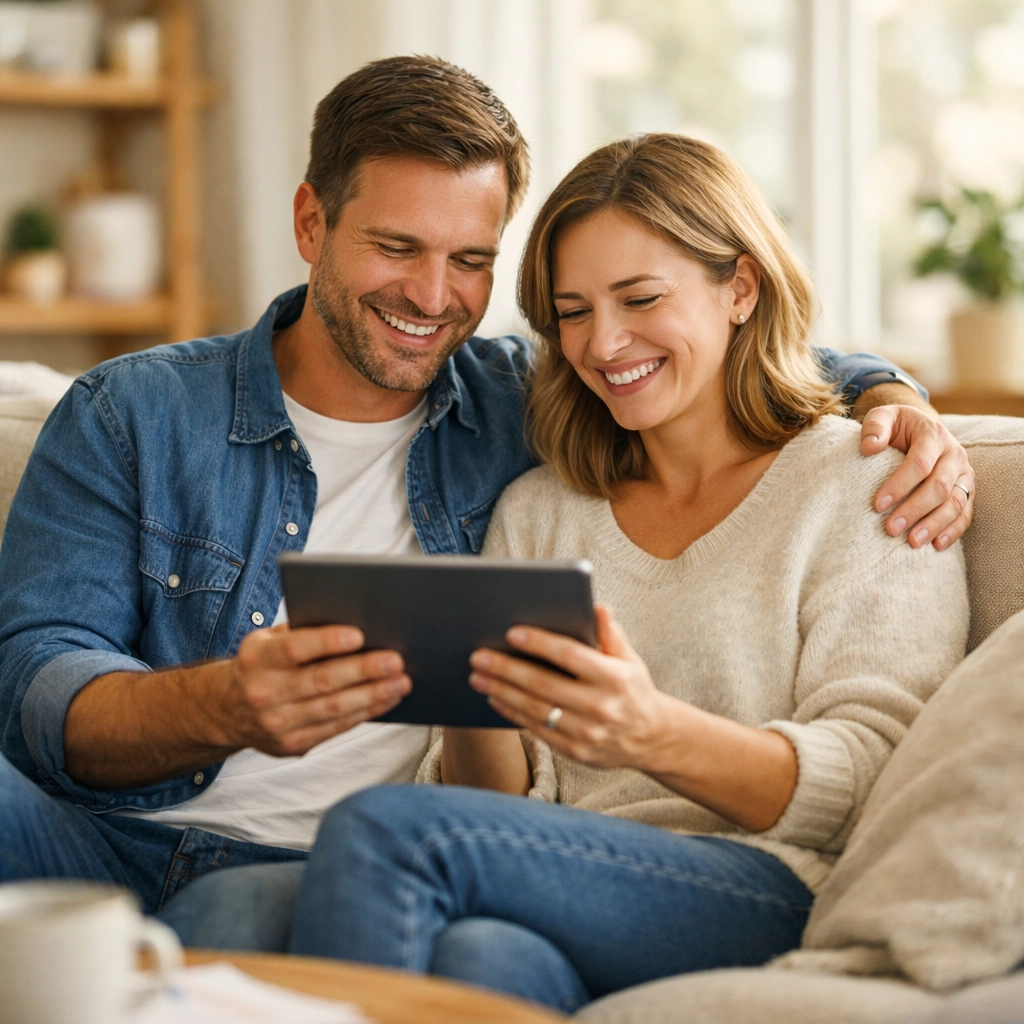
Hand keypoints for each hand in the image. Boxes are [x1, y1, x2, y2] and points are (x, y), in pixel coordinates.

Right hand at [218, 624, 410, 755]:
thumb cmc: (263, 663)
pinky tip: (386, 700)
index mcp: (257, 659)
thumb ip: (302, 631)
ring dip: (373, 695)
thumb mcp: (268, 641)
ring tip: (402, 682)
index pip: (294, 649)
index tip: (359, 634)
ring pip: (334, 709)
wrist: (226, 710)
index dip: (327, 642)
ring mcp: (277, 724)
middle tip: (396, 661)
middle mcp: (264, 693)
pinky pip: (336, 728)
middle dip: (364, 671)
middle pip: (321, 681)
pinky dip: (365, 713)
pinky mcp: (292, 745)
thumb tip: (355, 620)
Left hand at [469, 604, 671, 769]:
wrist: (651, 739)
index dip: (540, 644)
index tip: (512, 633)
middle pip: (544, 684)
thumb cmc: (633, 689)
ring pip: (535, 709)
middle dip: (507, 669)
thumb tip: (597, 607)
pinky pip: (537, 730)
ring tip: (478, 675)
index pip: (570, 656)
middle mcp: (601, 706)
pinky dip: (512, 713)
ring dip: (501, 691)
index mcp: (615, 678)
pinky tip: (494, 697)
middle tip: (479, 656)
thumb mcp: (630, 659)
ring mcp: (587, 732)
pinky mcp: (576, 751)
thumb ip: (611, 634)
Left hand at [860, 405, 973, 550]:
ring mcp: (963, 474)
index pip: (919, 463)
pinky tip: (936, 545)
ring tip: (912, 542)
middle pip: (939, 487)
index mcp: (933, 436)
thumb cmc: (897, 426)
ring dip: (934, 525)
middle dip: (914, 510)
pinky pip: (965, 513)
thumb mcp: (884, 417)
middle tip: (891, 529)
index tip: (877, 505)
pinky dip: (953, 531)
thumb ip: (875, 427)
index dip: (899, 485)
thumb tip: (868, 447)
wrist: (920, 428)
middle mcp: (954, 455)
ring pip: (956, 503)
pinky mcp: (967, 490)